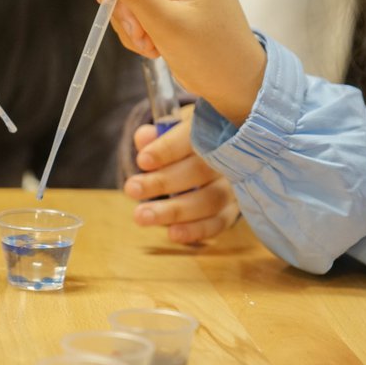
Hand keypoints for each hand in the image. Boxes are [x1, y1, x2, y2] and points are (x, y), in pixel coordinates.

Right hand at [93, 0, 265, 125]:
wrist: (237, 82)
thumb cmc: (211, 55)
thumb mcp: (164, 23)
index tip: (108, 2)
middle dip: (124, 2)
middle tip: (135, 34)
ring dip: (131, 19)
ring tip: (148, 44)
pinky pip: (143, 0)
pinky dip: (140, 23)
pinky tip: (153, 44)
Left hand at [123, 108, 241, 243]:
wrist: (220, 152)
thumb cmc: (190, 139)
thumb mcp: (175, 130)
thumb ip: (158, 134)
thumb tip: (144, 137)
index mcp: (212, 131)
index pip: (191, 138)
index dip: (167, 150)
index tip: (143, 161)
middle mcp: (228, 158)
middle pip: (198, 171)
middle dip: (162, 182)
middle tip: (131, 189)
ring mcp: (234, 185)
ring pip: (208, 200)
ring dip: (173, 211)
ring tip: (142, 216)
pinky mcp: (233, 209)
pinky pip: (219, 222)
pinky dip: (196, 231)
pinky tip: (173, 234)